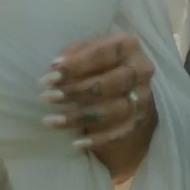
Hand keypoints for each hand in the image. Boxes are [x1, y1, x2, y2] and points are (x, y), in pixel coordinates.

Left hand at [41, 33, 157, 180]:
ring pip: (111, 110)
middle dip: (75, 91)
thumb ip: (74, 53)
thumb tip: (56, 66)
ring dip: (78, 116)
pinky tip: (76, 142)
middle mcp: (141, 70)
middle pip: (109, 83)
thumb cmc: (101, 64)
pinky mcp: (139, 120)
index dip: (76, 65)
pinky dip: (97, 139)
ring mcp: (142, 97)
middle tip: (46, 97)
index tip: (50, 75)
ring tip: (50, 120)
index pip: (103, 53)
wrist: (129, 88)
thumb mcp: (89, 50)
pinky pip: (118, 133)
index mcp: (129, 46)